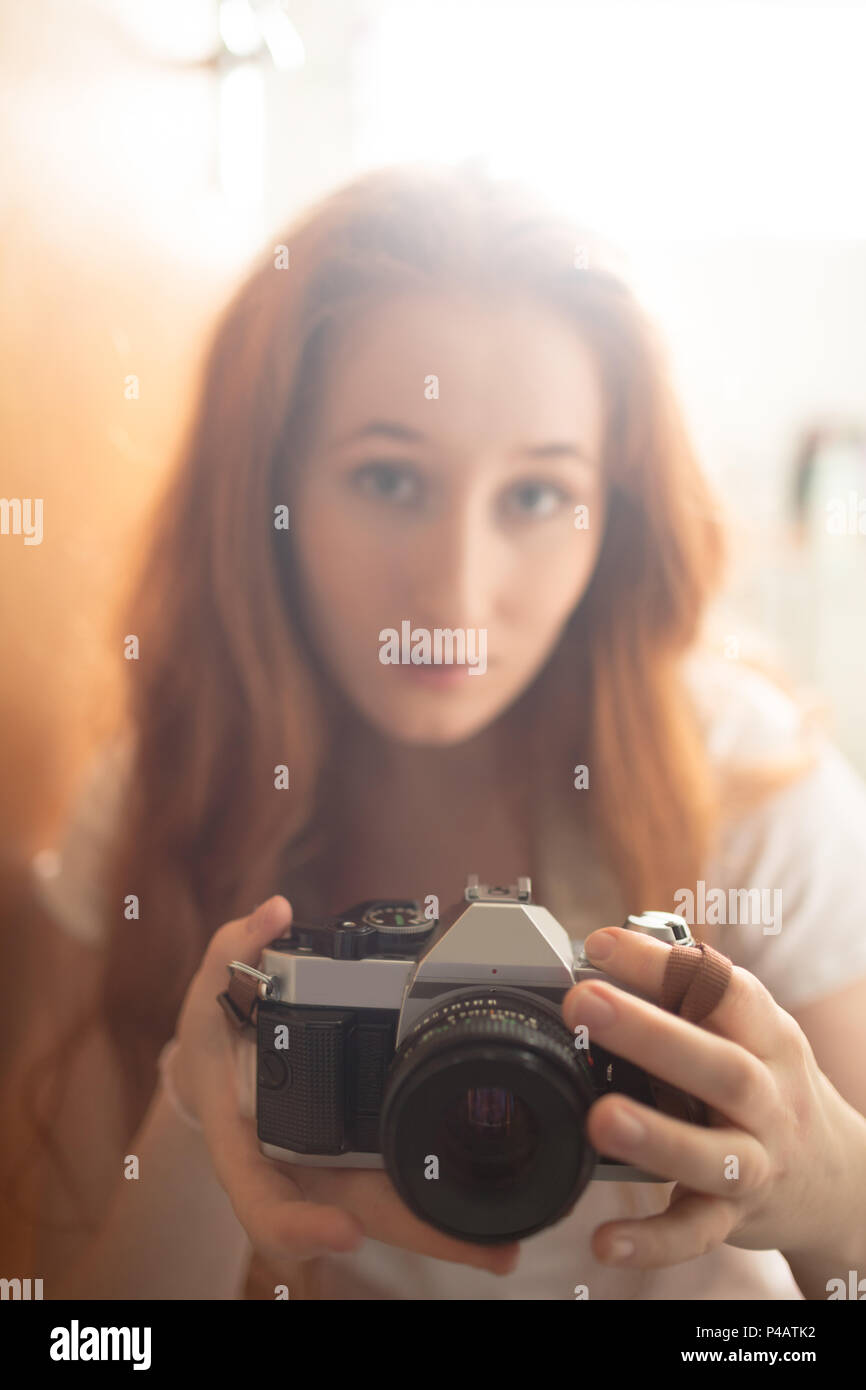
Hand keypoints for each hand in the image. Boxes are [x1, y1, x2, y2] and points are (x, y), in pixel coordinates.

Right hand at [172, 896, 519, 1277]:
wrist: (223, 1063)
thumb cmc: (215, 1036)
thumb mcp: (208, 990)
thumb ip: (233, 949)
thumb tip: (274, 911)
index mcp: (248, 1146)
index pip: (266, 1207)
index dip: (301, 1228)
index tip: (343, 1231)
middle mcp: (296, 1172)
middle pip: (356, 1224)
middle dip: (420, 1241)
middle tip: (488, 1254)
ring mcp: (334, 1172)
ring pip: (392, 1214)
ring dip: (449, 1233)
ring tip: (510, 1242)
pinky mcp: (364, 1158)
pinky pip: (406, 1184)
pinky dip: (449, 1201)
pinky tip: (501, 1208)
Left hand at [561, 926, 865, 1269]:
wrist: (838, 1179)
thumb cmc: (771, 1087)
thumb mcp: (750, 1035)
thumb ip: (689, 1001)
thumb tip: (606, 957)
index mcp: (767, 1038)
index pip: (721, 989)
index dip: (662, 964)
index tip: (601, 944)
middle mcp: (769, 1097)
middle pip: (719, 1066)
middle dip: (651, 1033)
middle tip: (585, 1003)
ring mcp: (758, 1161)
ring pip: (715, 1153)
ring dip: (658, 1136)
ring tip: (601, 1118)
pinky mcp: (736, 1217)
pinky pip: (697, 1232)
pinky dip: (655, 1240)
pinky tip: (608, 1239)